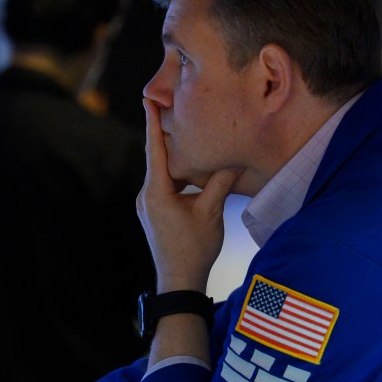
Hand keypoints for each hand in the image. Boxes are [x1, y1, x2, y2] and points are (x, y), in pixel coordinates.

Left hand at [137, 99, 239, 292]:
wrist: (179, 281)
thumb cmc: (194, 249)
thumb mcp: (211, 212)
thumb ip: (220, 182)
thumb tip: (235, 157)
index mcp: (156, 192)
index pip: (155, 149)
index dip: (153, 123)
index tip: (148, 100)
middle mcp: (146, 196)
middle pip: (156, 158)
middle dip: (162, 133)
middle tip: (167, 106)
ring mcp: (147, 206)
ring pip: (160, 173)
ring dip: (171, 155)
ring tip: (179, 132)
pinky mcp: (153, 213)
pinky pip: (161, 185)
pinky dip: (173, 173)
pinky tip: (185, 167)